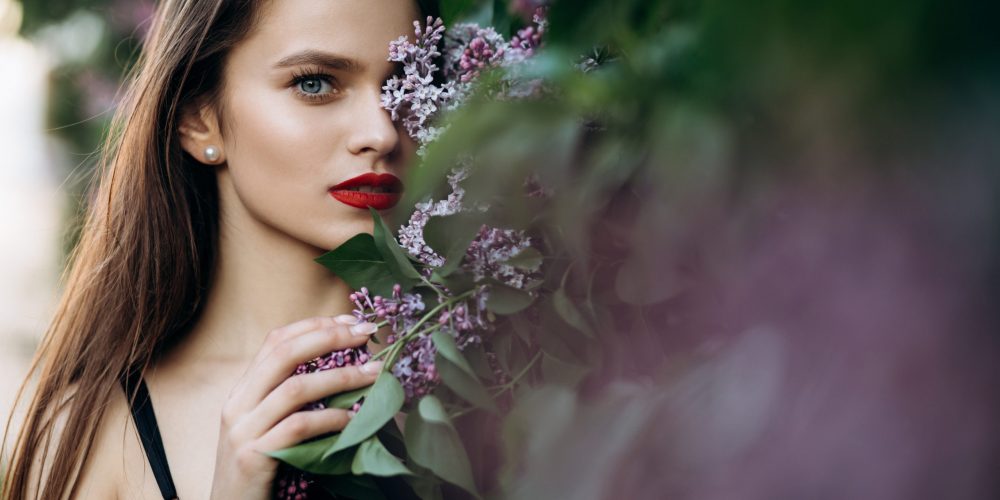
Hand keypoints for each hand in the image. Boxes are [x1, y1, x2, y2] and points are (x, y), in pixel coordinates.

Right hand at [209, 315, 381, 499]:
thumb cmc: (259, 470)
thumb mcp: (268, 427)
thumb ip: (291, 400)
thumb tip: (344, 370)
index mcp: (242, 392)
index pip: (275, 341)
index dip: (314, 325)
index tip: (350, 320)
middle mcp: (238, 405)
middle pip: (283, 354)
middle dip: (328, 338)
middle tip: (365, 334)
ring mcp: (243, 430)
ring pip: (294, 389)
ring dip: (340, 377)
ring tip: (373, 373)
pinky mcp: (254, 457)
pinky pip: (298, 428)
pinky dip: (330, 419)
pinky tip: (353, 419)